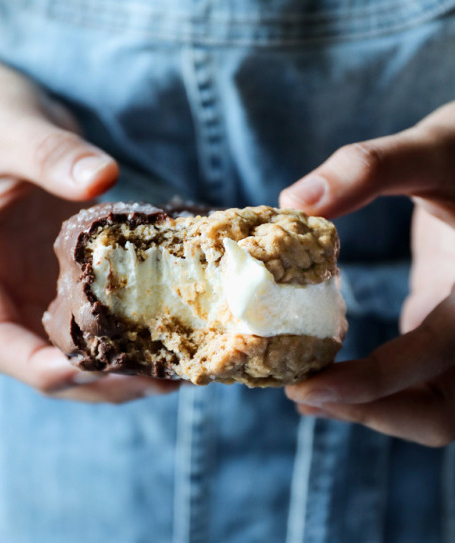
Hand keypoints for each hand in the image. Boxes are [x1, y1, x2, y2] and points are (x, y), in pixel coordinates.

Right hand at [0, 21, 177, 402]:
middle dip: (100, 381)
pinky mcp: (73, 274)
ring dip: (125, 369)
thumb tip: (101, 176)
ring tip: (177, 370)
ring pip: (80, 349)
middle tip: (158, 381)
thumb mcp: (8, 130)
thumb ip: (47, 154)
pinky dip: (135, 332)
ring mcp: (43, 286)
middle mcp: (8, 291)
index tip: (87, 370)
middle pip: (47, 362)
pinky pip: (104, 315)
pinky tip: (174, 332)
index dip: (39, 365)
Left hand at [280, 102, 454, 445]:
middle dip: (371, 412)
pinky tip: (329, 378)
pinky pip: (418, 382)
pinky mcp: (445, 330)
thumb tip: (294, 199)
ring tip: (305, 394)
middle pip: (443, 411)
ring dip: (370, 409)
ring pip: (431, 407)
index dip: (375, 383)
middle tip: (302, 393)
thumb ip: (371, 168)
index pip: (437, 354)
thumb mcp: (434, 149)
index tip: (308, 387)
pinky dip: (375, 391)